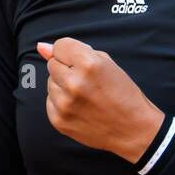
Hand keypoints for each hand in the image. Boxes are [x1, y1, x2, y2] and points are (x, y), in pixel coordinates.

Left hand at [36, 37, 165, 163]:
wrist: (133, 128)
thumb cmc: (123, 94)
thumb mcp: (106, 63)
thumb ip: (73, 51)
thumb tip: (41, 47)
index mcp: (88, 64)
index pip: (60, 46)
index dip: (71, 52)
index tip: (81, 61)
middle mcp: (74, 83)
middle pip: (52, 64)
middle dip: (66, 68)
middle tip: (86, 81)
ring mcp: (64, 104)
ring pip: (50, 83)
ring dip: (63, 86)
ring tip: (85, 95)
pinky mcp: (59, 120)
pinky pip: (50, 101)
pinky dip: (61, 102)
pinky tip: (80, 107)